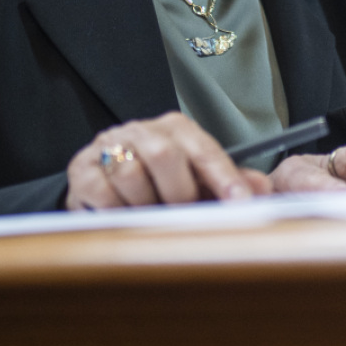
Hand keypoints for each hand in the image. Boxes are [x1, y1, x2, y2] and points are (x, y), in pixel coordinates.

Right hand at [66, 111, 272, 210]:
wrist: (105, 180)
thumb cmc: (159, 182)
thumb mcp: (196, 180)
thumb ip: (230, 184)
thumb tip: (262, 191)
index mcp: (176, 129)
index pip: (204, 149)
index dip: (224, 178)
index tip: (240, 204)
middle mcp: (142, 131)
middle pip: (164, 154)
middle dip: (178, 193)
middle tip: (183, 215)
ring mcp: (109, 147)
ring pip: (131, 174)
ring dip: (145, 205)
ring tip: (151, 216)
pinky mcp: (82, 170)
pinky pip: (102, 193)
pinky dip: (117, 211)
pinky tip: (124, 216)